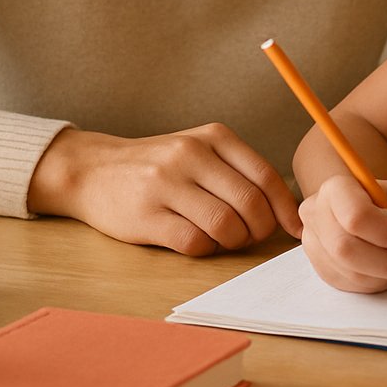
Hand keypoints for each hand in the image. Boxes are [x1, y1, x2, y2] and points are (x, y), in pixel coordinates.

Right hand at [27, 124, 301, 255]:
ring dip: (232, 242)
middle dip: (259, 230)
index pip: (265, 175)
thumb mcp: (200, 150)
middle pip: (250, 204)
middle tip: (250, 236)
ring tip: (222, 238)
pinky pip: (194, 243)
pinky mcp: (146, 216)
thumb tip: (287, 210)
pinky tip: (196, 240)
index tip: (293, 229)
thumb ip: (239, 171)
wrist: (93, 169)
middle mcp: (191, 155)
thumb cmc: (159, 165)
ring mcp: (166, 185)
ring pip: (225, 226)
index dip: (285, 208)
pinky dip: (204, 249)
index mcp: (213, 137)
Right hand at [298, 174, 386, 292]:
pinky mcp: (319, 267)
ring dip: (382, 274)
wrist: (367, 212)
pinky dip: (373, 282)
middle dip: (384, 262)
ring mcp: (313, 242)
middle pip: (345, 248)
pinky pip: (347, 284)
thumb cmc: (386, 202)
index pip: (354, 216)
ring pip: (348, 271)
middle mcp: (316, 213)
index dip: (381, 233)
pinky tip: (383, 270)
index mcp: (336, 188)